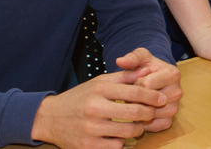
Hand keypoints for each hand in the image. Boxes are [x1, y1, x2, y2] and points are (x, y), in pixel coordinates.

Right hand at [30, 65, 164, 148]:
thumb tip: (147, 71)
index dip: (152, 96)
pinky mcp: (86, 146)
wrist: (49, 118)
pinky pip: (116, 146)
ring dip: (138, 129)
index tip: (161, 98)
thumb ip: (124, 76)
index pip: (134, 92)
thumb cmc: (80, 98)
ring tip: (138, 125)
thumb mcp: (99, 82)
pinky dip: (122, 142)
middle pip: (134, 113)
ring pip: (128, 132)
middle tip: (152, 113)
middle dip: (149, 113)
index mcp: (99, 89)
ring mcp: (90, 129)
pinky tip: (120, 136)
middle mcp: (94, 108)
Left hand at [115, 48, 181, 132]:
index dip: (134, 84)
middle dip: (134, 99)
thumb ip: (132, 57)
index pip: (146, 84)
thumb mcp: (141, 58)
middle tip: (132, 94)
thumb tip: (120, 61)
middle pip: (147, 101)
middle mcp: (177, 92)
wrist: (156, 80)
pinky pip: (151, 126)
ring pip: (148, 115)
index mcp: (173, 74)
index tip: (134, 80)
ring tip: (135, 102)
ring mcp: (174, 108)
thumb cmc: (147, 68)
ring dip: (136, 111)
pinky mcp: (169, 121)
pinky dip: (141, 122)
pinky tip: (137, 113)